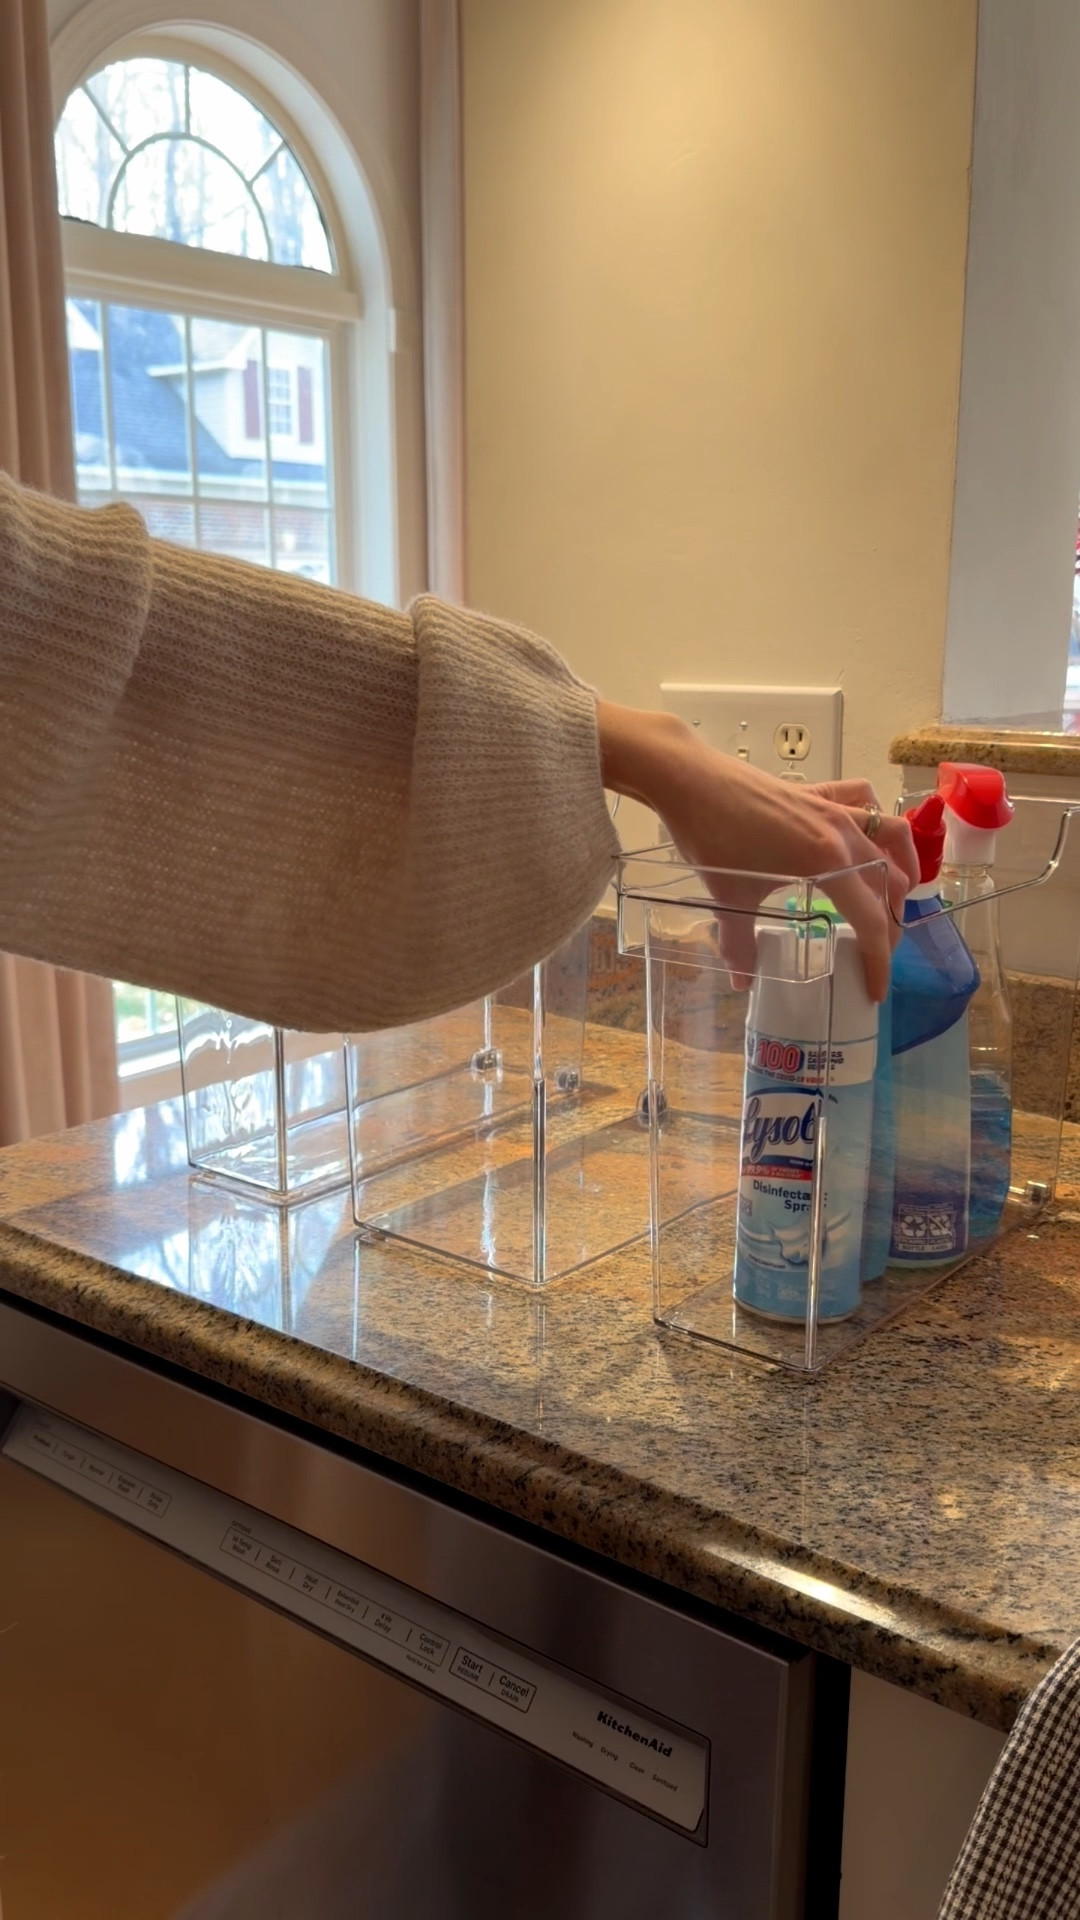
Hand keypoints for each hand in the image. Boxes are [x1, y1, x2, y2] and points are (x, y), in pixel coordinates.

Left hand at [596, 702, 917, 999]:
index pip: (869, 920)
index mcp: (827, 863)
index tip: (875, 989)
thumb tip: (742, 982)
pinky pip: (864, 801)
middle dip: (889, 923)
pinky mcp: (819, 791)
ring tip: (895, 896)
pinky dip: (877, 820)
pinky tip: (869, 836)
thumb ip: (738, 943)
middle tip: (876, 951)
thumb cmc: (710, 837)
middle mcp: (842, 833)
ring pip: (891, 837)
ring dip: (901, 868)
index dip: (877, 960)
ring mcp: (833, 808)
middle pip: (887, 883)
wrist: (691, 780)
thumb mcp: (727, 896)